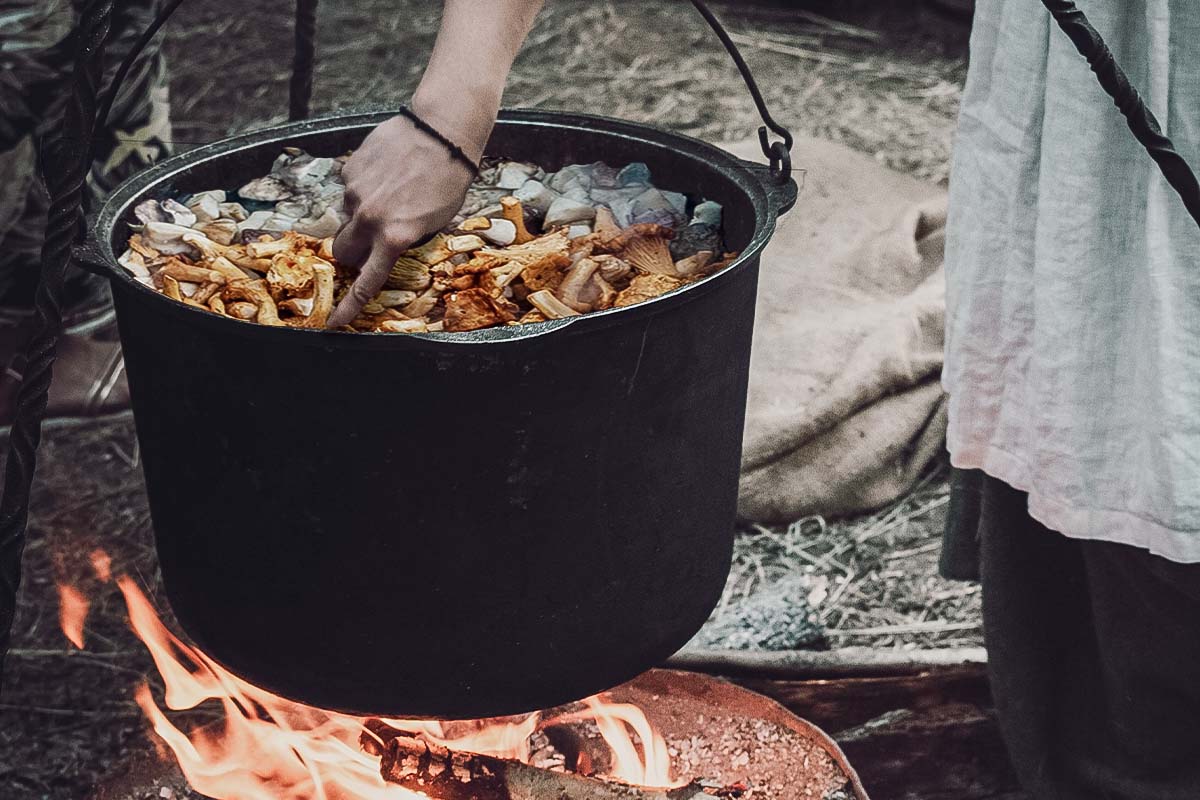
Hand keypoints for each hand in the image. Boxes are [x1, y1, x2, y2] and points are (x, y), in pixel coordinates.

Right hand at [327, 113, 480, 326]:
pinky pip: (351, 189)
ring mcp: (355, 193)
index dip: (349, 306)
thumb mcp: (437, 222)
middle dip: (350, 253)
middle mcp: (369, 219)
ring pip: (347, 217)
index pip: (366, 282)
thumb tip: (387, 248)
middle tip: (368, 242)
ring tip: (393, 192)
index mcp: (394, 238)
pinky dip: (364, 188)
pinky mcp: (349, 170)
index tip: (333, 321)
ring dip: (362, 214)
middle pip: (341, 252)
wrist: (441, 130)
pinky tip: (387, 173)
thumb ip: (407, 239)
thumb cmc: (450, 180)